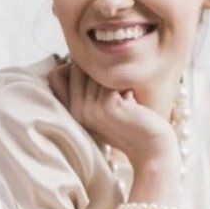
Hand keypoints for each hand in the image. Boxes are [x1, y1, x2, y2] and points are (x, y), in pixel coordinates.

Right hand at [48, 62, 177, 169]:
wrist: (151, 147)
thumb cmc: (131, 125)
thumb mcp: (102, 109)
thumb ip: (87, 90)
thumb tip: (75, 60)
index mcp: (72, 112)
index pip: (58, 74)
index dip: (81, 69)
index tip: (102, 83)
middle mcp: (76, 111)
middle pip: (78, 68)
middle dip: (101, 71)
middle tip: (118, 93)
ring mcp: (90, 109)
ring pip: (95, 72)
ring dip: (115, 78)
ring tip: (126, 99)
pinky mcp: (106, 105)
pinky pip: (111, 78)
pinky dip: (125, 84)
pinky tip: (132, 101)